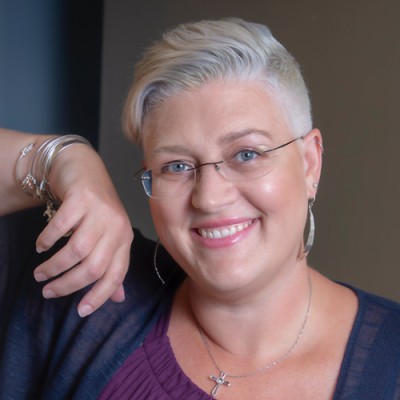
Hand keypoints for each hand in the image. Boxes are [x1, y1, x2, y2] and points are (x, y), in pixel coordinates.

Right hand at [32, 144, 133, 316]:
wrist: (85, 169)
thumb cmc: (97, 209)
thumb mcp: (109, 236)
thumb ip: (112, 264)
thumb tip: (118, 297)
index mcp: (124, 240)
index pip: (116, 275)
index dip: (100, 296)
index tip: (80, 312)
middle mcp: (117, 227)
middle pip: (94, 267)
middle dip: (68, 285)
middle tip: (48, 292)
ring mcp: (100, 212)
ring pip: (77, 251)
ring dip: (54, 267)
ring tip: (40, 274)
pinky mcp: (82, 199)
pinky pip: (60, 227)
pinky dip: (47, 240)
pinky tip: (40, 246)